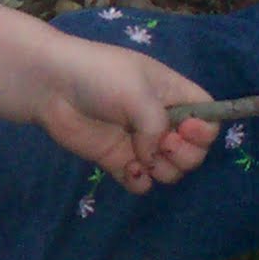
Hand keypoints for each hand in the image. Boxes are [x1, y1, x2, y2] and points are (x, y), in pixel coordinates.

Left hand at [37, 41, 217, 193]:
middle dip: (186, 155)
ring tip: (142, 158)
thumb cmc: (98, 77)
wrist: (50, 86)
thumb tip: (151, 157)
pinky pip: (141, 182)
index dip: (205, 129)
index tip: (187, 129)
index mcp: (172, 94)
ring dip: (164, 170)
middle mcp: (160, 120)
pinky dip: (140, 181)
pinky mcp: (117, 160)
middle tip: (164, 144)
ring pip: (170, 171)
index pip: (208, 116)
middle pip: (194, 151)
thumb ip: (156, 125)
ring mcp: (139, 143)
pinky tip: (129, 170)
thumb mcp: (138, 91)